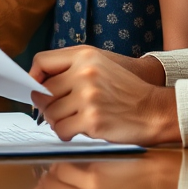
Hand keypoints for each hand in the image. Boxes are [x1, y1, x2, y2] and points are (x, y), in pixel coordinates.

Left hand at [29, 46, 179, 144]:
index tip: (35, 88)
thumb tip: (36, 82)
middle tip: (54, 111)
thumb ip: (70, 67)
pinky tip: (77, 130)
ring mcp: (88, 97)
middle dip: (45, 105)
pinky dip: (65, 133)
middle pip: (43, 91)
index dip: (33, 77)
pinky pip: (61, 129)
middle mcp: (85, 73)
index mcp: (84, 55)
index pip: (42, 61)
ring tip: (70, 120)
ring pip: (50, 113)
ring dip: (56, 121)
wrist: (153, 110)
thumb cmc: (124, 89)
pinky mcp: (92, 120)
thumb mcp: (99, 64)